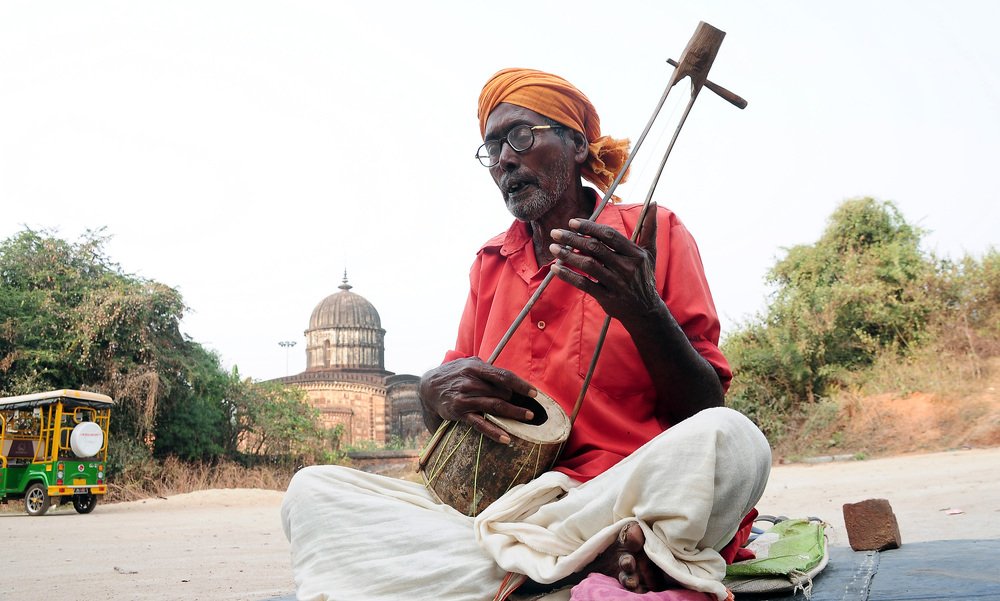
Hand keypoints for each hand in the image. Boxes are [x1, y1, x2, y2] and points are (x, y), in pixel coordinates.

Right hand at [419, 357, 536, 443]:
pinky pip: (480, 423)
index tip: (534, 393)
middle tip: (531, 408)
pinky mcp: (459, 412)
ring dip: (513, 413)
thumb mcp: (469, 364)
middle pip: (502, 392)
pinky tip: (506, 438)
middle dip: (518, 401)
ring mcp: (465, 397)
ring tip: (527, 418)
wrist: (428, 386)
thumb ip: (488, 369)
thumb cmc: (454, 374)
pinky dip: (494, 431)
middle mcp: (470, 381)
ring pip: (494, 406)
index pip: (503, 375)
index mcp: (475, 367)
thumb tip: (510, 379)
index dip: (520, 384)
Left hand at [548, 203, 660, 323]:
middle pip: (596, 248)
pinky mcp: (607, 298)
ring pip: (588, 265)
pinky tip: (556, 269)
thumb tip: (653, 204)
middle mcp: (627, 267)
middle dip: (573, 238)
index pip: (610, 235)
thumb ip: (650, 228)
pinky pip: (584, 284)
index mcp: (635, 254)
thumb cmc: (644, 277)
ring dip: (568, 255)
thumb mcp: (650, 253)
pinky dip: (569, 276)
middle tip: (556, 233)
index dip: (590, 227)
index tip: (572, 222)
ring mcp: (617, 283)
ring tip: (553, 248)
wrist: (645, 311)